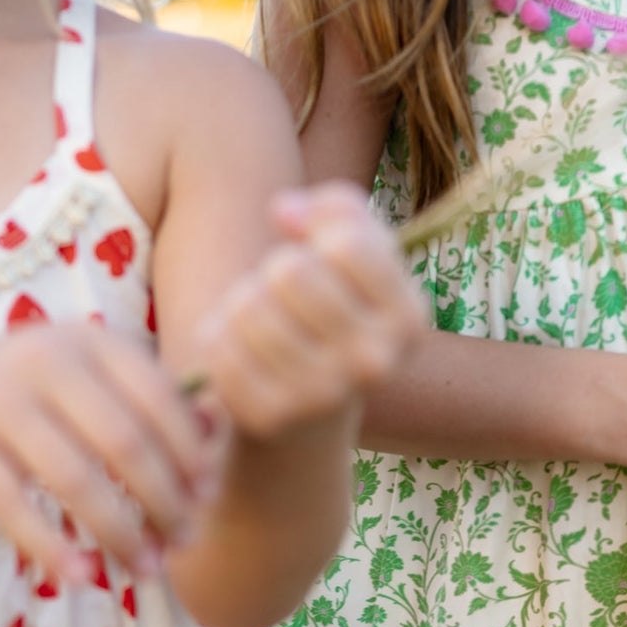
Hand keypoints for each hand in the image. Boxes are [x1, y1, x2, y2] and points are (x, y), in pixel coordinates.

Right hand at [0, 324, 217, 583]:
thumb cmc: (30, 402)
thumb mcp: (88, 384)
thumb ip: (148, 405)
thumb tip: (219, 441)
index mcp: (90, 341)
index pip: (162, 399)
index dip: (192, 454)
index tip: (209, 498)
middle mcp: (45, 359)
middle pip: (126, 444)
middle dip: (165, 503)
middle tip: (184, 543)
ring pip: (77, 480)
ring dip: (121, 534)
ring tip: (147, 569)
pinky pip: (17, 507)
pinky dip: (55, 548)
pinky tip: (85, 576)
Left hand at [198, 181, 422, 442]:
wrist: (310, 412)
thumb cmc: (333, 311)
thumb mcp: (359, 255)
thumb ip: (338, 209)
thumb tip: (284, 210)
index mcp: (408, 320)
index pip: (347, 244)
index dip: (317, 234)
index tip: (317, 254)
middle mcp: (375, 364)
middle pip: (291, 272)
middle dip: (274, 271)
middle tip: (284, 296)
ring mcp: (324, 396)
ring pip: (248, 306)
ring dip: (242, 304)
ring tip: (261, 323)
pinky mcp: (271, 417)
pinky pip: (218, 345)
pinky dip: (218, 337)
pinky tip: (239, 351)